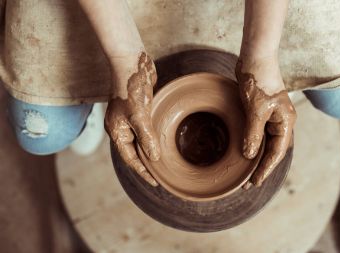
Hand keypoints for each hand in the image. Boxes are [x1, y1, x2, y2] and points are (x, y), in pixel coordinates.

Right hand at [105, 52, 159, 186]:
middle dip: (146, 164)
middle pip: (133, 152)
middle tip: (159, 176)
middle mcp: (121, 128)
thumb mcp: (139, 116)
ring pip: (139, 141)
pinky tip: (161, 142)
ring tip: (161, 164)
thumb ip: (146, 138)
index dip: (142, 171)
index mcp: (116, 132)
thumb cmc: (130, 88)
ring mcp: (129, 119)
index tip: (154, 181)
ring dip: (149, 151)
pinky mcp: (137, 111)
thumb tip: (154, 158)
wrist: (131, 63)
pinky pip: (144, 130)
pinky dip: (152, 138)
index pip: (130, 158)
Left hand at [236, 56, 295, 187]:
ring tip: (245, 172)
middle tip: (248, 182)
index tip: (254, 182)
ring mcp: (271, 117)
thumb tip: (249, 155)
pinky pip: (258, 133)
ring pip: (265, 143)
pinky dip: (252, 144)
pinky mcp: (261, 112)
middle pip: (273, 150)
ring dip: (256, 157)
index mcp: (286, 122)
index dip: (266, 169)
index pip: (277, 152)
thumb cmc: (258, 81)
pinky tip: (243, 151)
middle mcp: (281, 121)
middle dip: (261, 167)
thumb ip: (253, 134)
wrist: (254, 59)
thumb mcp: (256, 110)